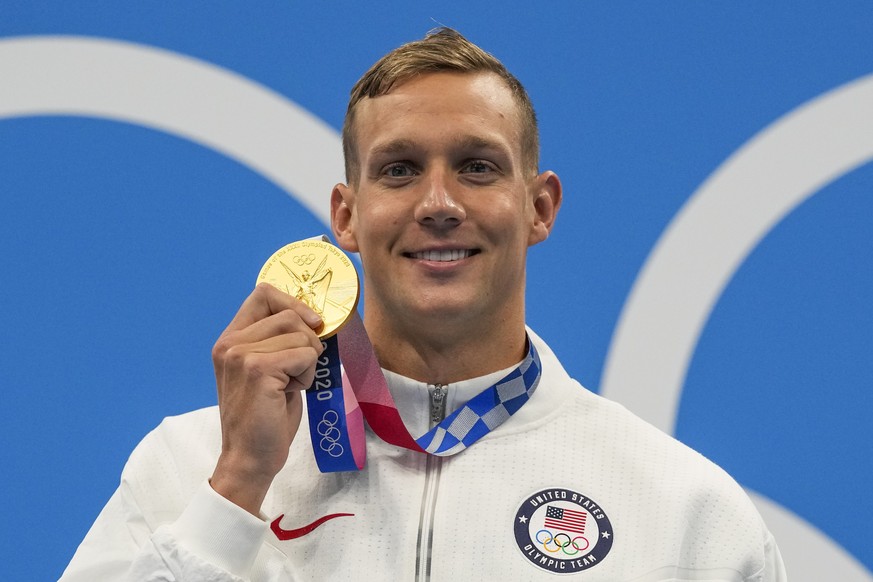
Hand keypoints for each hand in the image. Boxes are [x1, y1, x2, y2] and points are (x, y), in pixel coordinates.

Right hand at [209, 283, 322, 514]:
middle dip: (308, 340)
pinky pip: (305, 355)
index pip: (264, 293)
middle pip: (289, 313)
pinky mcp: (258, 369)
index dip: (294, 303)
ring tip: (291, 385)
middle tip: (299, 370)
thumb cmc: (266, 417)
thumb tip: (314, 316)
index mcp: (230, 339)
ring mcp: (241, 354)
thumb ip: (279, 341)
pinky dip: (309, 375)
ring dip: (309, 361)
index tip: (312, 324)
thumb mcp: (269, 370)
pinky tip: (292, 393)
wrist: (250, 459)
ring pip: (301, 334)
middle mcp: (230, 342)